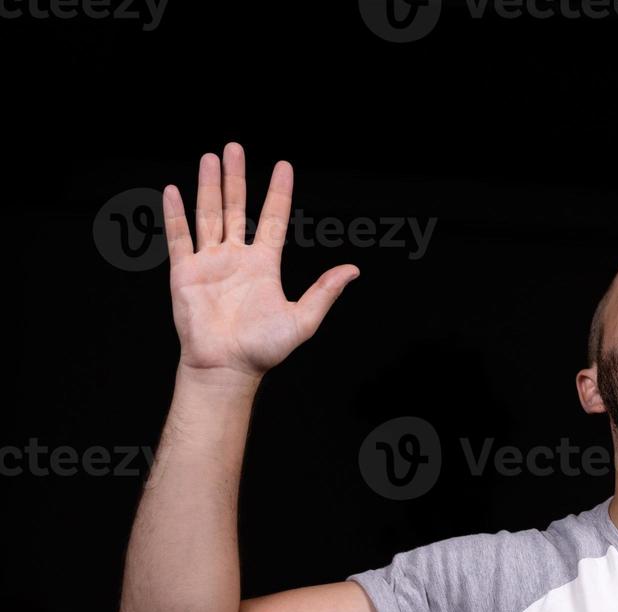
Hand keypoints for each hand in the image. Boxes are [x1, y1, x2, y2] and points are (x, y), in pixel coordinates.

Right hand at [163, 142, 358, 378]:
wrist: (227, 367)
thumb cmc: (264, 349)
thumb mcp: (303, 318)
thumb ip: (325, 291)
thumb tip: (353, 270)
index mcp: (264, 265)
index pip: (274, 219)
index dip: (278, 192)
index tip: (283, 166)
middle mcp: (236, 257)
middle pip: (236, 208)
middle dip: (236, 178)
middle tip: (235, 148)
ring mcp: (209, 262)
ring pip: (208, 215)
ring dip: (209, 186)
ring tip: (210, 158)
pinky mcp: (185, 272)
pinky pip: (179, 237)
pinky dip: (175, 214)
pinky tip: (173, 190)